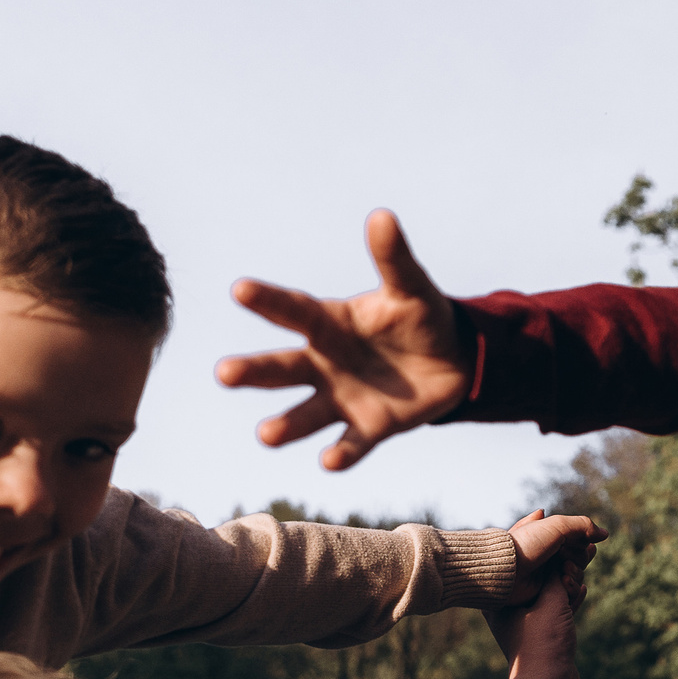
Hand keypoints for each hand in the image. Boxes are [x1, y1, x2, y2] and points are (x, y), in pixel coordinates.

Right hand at [215, 210, 470, 470]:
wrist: (452, 360)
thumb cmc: (419, 318)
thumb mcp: (411, 287)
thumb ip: (393, 259)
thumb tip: (382, 217)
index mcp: (329, 324)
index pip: (294, 310)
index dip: (269, 300)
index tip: (240, 288)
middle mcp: (324, 363)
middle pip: (283, 368)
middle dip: (254, 371)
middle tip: (224, 374)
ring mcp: (342, 398)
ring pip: (305, 414)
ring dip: (287, 425)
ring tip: (266, 435)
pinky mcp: (369, 428)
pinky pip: (352, 443)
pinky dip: (342, 453)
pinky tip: (330, 461)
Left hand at [485, 550, 588, 678]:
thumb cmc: (542, 640)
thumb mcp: (550, 599)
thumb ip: (556, 575)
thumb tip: (560, 553)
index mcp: (500, 597)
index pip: (523, 561)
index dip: (546, 549)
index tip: (563, 545)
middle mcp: (508, 605)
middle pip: (539, 574)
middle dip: (563, 565)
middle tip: (578, 556)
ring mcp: (525, 617)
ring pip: (550, 588)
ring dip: (569, 581)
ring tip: (578, 578)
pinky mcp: (540, 628)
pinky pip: (556, 604)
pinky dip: (569, 597)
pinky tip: (579, 590)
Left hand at [509, 509, 606, 588]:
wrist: (506, 571)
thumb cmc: (528, 544)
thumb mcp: (557, 526)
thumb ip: (583, 525)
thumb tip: (605, 535)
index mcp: (550, 536)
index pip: (579, 540)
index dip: (583, 543)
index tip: (576, 544)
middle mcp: (549, 554)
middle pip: (580, 558)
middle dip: (579, 559)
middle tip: (565, 561)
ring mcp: (548, 574)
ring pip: (577, 575)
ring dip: (575, 573)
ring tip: (563, 573)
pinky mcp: (546, 594)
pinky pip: (569, 592)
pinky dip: (571, 587)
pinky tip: (565, 583)